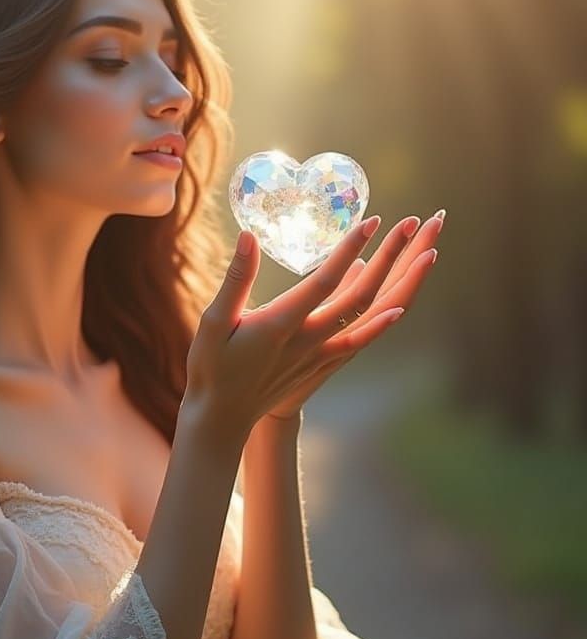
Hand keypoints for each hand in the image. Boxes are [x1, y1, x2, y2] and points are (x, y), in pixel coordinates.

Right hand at [182, 212, 439, 445]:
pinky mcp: (322, 364)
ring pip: (370, 316)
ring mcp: (320, 354)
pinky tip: (399, 305)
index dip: (349, 250)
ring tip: (427, 252)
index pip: (324, 282)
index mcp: (281, 325)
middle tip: (413, 223)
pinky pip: (361, 339)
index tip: (372, 221)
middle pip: (361, 295)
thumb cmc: (211, 368)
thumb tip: (249, 238)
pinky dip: (383, 320)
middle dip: (391, 257)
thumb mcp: (212, 322)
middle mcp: (309, 341)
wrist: (224, 418)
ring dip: (401, 283)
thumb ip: (235, 280)